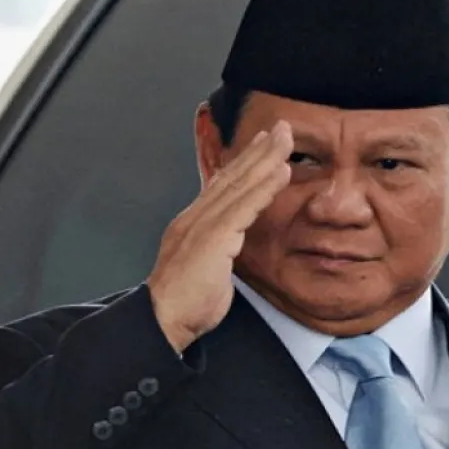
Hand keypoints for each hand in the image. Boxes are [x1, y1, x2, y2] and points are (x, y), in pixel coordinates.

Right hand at [146, 120, 292, 351]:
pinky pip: (244, 207)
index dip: (244, 163)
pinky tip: (281, 171)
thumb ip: (219, 251)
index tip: (262, 145)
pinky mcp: (212, 238)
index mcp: (193, 224)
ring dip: (265, 158)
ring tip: (286, 139)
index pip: (221, 186)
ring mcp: (202, 225)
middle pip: (231, 175)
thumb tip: (230, 248)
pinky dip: (264, 187)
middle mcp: (195, 217)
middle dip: (258, 149)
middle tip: (281, 128)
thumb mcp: (205, 269)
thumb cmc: (184, 304)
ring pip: (239, 184)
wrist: (162, 320)